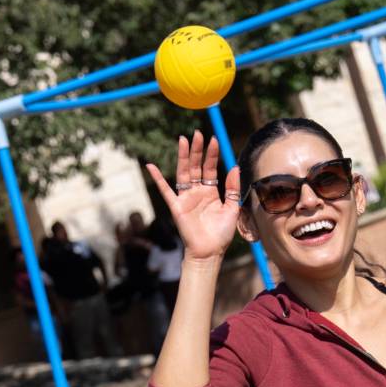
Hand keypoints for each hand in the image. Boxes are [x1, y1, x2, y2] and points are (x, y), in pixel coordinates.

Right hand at [143, 133, 244, 263]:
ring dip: (183, 157)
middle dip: (197, 150)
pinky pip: (165, 190)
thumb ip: (233, 188)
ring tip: (183, 140)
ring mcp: (186, 198)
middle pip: (196, 166)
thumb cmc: (221, 234)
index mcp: (210, 192)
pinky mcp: (176, 206)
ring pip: (183, 173)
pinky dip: (158, 178)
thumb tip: (235, 167)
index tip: (214, 140)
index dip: (212, 155)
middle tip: (198, 134)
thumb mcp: (232, 208)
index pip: (210, 168)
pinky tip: (150, 166)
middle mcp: (197, 192)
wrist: (209, 252)